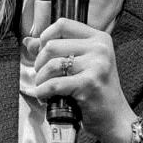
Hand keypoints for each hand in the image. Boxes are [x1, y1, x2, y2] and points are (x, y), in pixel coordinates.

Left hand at [24, 17, 136, 142]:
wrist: (113, 118)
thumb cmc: (96, 91)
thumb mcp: (80, 64)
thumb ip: (57, 50)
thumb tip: (28, 41)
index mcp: (99, 38)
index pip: (63, 24)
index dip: (45, 37)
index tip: (42, 52)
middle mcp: (100, 48)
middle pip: (52, 45)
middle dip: (39, 63)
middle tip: (43, 75)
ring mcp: (97, 65)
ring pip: (51, 64)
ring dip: (40, 79)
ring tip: (44, 87)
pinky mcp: (89, 83)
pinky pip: (53, 84)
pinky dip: (43, 92)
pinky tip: (45, 96)